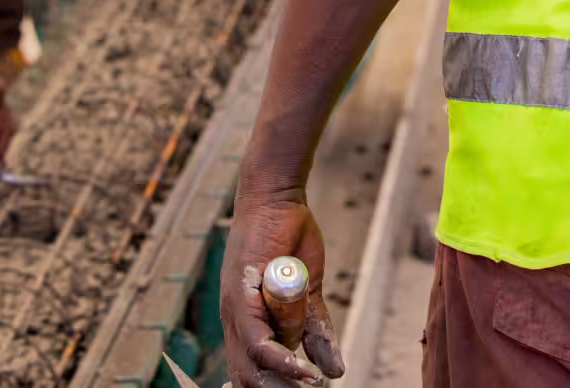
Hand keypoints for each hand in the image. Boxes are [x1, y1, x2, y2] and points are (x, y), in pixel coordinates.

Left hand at [219, 184, 343, 385]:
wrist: (276, 200)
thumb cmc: (289, 240)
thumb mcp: (308, 294)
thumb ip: (315, 330)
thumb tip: (334, 371)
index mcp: (246, 324)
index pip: (250, 374)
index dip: (274, 387)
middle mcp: (235, 322)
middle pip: (248, 378)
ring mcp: (235, 311)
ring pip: (254, 365)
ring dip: (284, 380)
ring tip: (310, 384)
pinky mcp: (241, 298)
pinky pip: (259, 342)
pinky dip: (282, 360)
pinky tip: (303, 372)